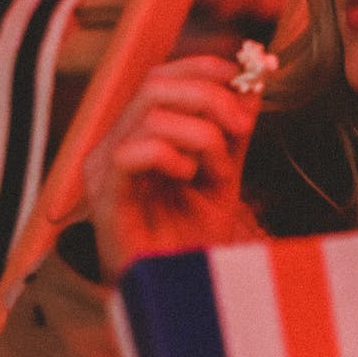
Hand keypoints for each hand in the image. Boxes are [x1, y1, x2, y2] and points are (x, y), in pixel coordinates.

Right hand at [82, 55, 259, 281]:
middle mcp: (117, 144)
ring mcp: (106, 171)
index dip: (202, 67)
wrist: (185, 288)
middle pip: (154, 85)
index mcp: (142, 133)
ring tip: (218, 171)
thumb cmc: (196, 234)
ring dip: (200, 136)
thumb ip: (234, 131)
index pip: (162, 76)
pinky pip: (129, 154)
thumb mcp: (225, 172)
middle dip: (209, 97)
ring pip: (148, 116)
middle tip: (242, 127)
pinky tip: (188, 177)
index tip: (243, 77)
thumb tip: (252, 85)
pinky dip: (169, 155)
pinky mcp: (105, 200)